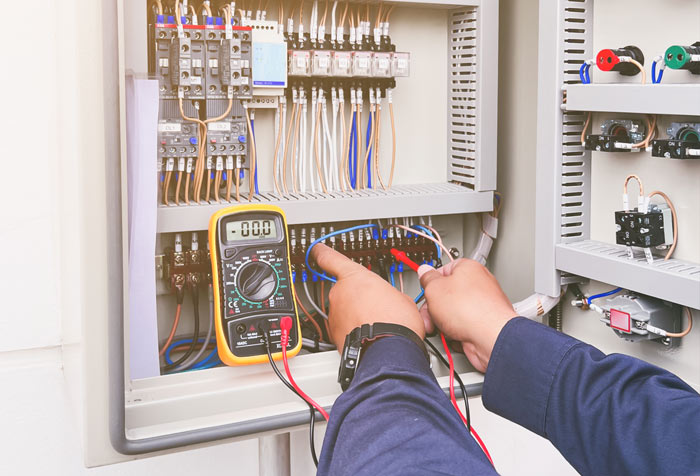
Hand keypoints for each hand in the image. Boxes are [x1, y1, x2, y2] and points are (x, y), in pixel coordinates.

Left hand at [311, 243, 425, 349]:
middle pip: (343, 290)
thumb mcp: (401, 297)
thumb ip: (386, 292)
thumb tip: (389, 300)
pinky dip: (352, 330)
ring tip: (375, 325)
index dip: (322, 252)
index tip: (316, 249)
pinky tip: (369, 336)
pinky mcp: (333, 334)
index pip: (331, 258)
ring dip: (355, 315)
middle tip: (375, 307)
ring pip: (342, 310)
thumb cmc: (396, 323)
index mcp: (355, 277)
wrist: (389, 351)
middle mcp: (339, 293)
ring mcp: (334, 314)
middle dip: (356, 298)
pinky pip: (342, 327)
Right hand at [418, 259, 516, 372]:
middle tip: (430, 314)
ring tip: (443, 327)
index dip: (432, 281)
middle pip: (447, 294)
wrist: (490, 337)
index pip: (444, 269)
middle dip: (434, 308)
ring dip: (443, 322)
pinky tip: (455, 335)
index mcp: (468, 268)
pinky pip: (462, 326)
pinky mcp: (484, 324)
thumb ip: (427, 279)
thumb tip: (424, 271)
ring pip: (453, 312)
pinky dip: (456, 332)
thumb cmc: (470, 310)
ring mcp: (482, 305)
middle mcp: (479, 284)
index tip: (425, 289)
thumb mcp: (434, 289)